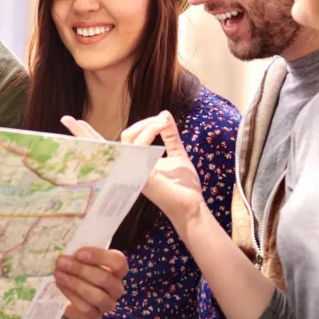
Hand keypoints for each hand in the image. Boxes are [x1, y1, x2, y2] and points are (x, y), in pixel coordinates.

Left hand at [56, 247, 127, 318]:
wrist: (67, 284)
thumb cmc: (76, 264)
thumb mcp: (78, 254)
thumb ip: (76, 248)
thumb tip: (64, 245)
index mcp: (117, 268)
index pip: (118, 262)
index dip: (100, 257)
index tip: (79, 253)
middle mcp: (116, 287)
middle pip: (105, 279)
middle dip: (81, 270)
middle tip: (61, 262)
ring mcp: (107, 304)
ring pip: (98, 297)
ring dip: (75, 284)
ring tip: (58, 275)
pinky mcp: (95, 317)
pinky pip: (87, 310)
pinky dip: (72, 298)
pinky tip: (60, 287)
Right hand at [121, 111, 204, 229]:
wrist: (192, 205)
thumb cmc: (184, 185)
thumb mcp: (177, 154)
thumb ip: (170, 136)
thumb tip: (164, 113)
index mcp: (138, 161)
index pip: (126, 141)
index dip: (125, 127)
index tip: (158, 118)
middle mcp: (132, 165)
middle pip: (126, 137)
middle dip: (143, 123)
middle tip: (162, 120)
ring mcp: (134, 170)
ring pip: (129, 140)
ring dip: (148, 126)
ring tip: (164, 123)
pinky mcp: (141, 173)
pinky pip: (139, 148)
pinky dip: (150, 133)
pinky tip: (162, 128)